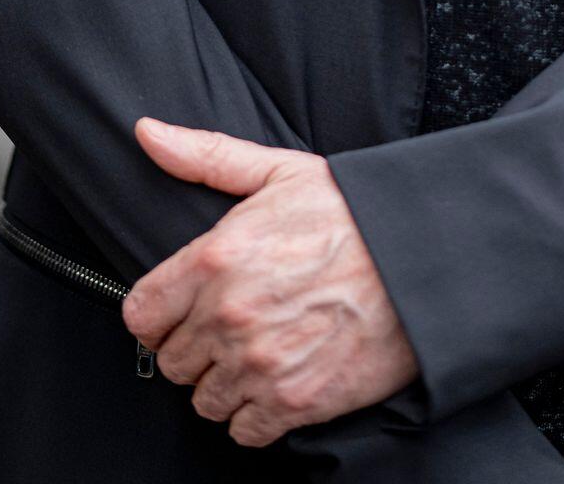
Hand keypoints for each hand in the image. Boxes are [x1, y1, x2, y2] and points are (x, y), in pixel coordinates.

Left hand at [122, 119, 420, 446]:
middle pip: (171, 362)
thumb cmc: (352, 212)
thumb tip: (148, 133)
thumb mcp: (279, 170)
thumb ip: (205, 156)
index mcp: (216, 258)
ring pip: (204, 400)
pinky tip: (278, 380)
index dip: (159, 314)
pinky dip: (256, 414)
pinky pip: (244, 430)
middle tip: (229, 328)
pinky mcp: (295, 402)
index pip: (141, 314)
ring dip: (224, 382)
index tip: (180, 311)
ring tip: (257, 353)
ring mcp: (261, 364)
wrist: (421, 256)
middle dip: (194, 347)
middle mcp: (229, 316)